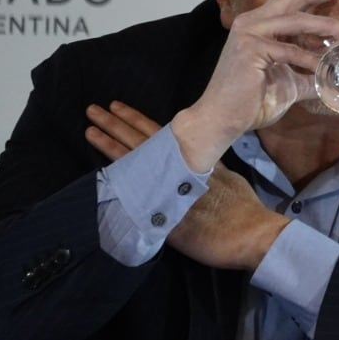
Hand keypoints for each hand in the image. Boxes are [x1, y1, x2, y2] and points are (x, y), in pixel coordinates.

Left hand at [86, 101, 288, 271]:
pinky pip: (132, 195)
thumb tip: (201, 166)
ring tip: (89, 129)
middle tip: (93, 110)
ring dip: (109, 144)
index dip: (136, 120)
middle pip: (140, 141)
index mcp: (193, 159)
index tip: (118, 107)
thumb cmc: (244, 208)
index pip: (159, 134)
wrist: (249, 232)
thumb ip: (210, 170)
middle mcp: (177, 168)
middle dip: (115, 124)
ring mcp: (166, 189)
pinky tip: (97, 174)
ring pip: (132, 160)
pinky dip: (116, 183)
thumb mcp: (228, 178)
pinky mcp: (160, 212)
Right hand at [173, 0, 338, 170]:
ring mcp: (248, 33)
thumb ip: (308, 74)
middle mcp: (253, 21)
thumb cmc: (251, 101)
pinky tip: (324, 66)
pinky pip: (288, 50)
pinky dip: (309, 58)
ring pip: (296, 19)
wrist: (222, 120)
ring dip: (327, 25)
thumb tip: (330, 76)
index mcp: (261, 23)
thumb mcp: (289, 83)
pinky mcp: (248, 50)